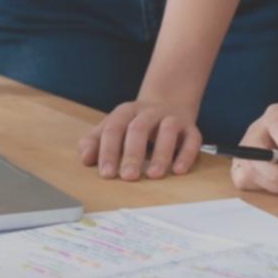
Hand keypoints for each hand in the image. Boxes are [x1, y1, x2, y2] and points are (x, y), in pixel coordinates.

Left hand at [78, 98, 200, 179]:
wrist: (168, 100)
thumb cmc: (133, 123)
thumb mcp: (112, 128)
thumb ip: (95, 141)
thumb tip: (85, 158)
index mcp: (126, 112)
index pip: (114, 128)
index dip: (109, 151)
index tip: (107, 174)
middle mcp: (149, 112)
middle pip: (139, 128)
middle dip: (133, 154)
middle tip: (128, 177)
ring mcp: (172, 118)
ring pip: (168, 130)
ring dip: (161, 153)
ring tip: (154, 175)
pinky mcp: (191, 128)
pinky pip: (192, 139)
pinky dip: (186, 154)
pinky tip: (178, 170)